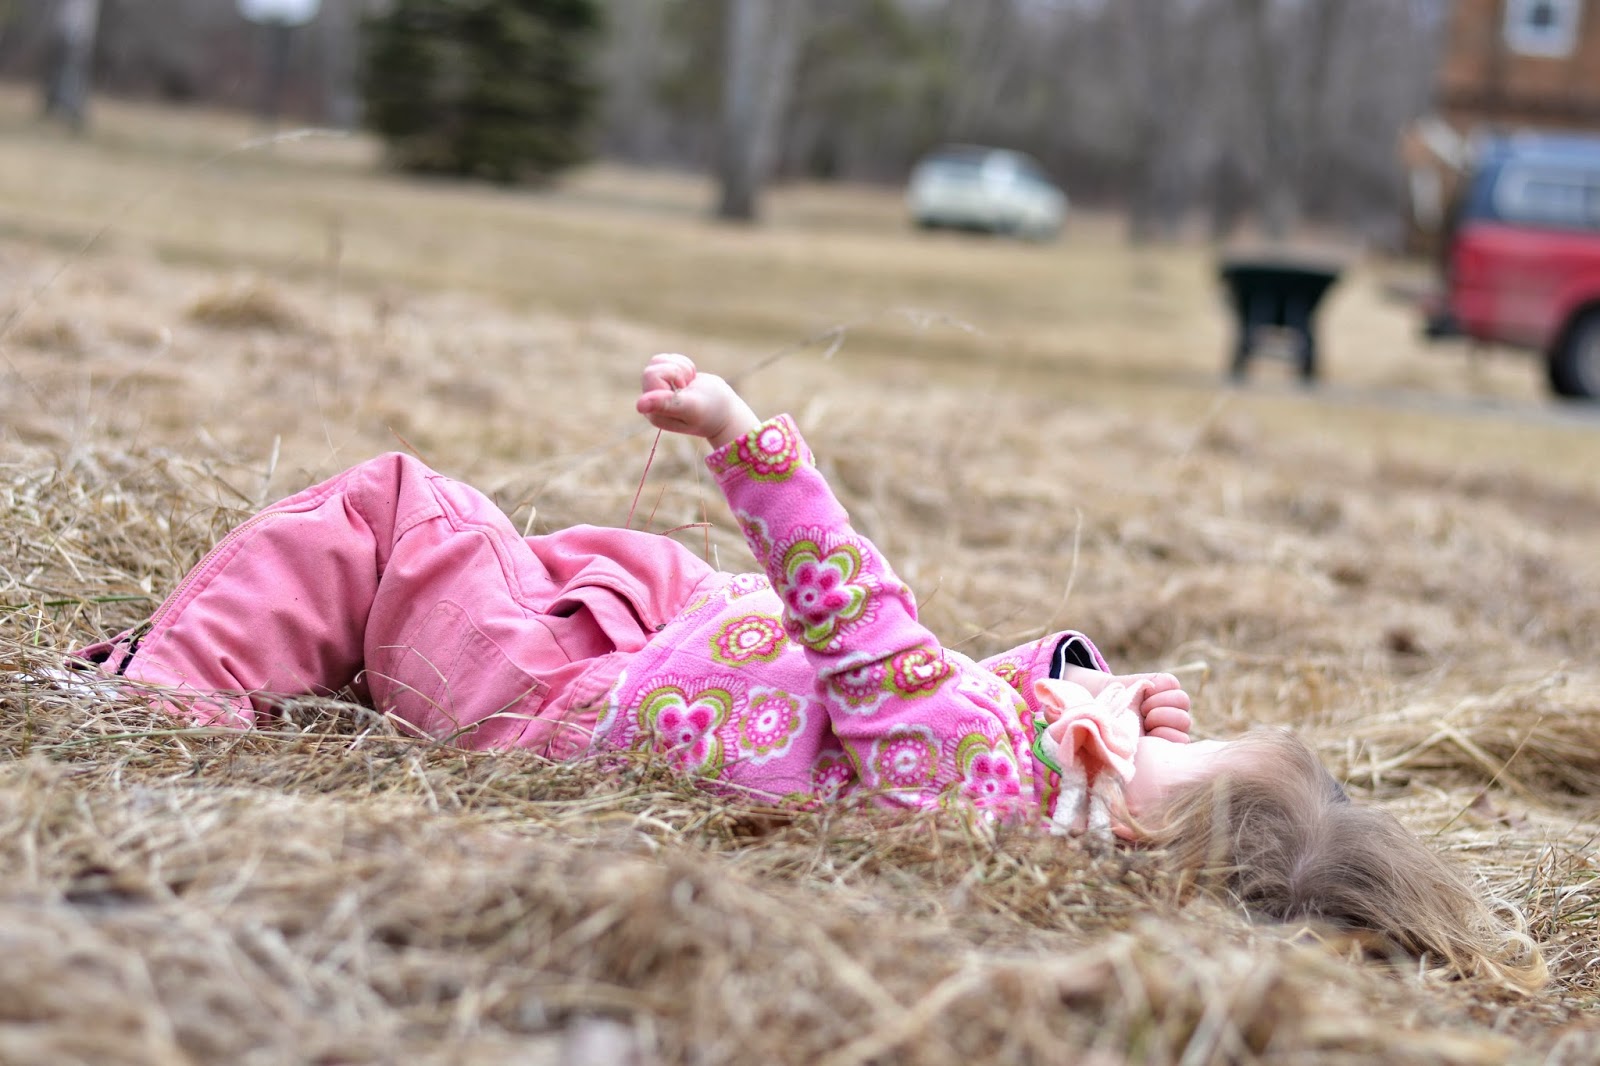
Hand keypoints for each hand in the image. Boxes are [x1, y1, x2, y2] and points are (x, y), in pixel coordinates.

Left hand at [636, 353, 760, 448]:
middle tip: (688, 386)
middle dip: (676, 370)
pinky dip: (684, 365)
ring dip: (680, 367)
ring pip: (658, 360)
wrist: (725, 411)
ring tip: (691, 383)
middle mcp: (651, 403)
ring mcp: (657, 391)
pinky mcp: (665, 381)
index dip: (672, 375)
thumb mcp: (691, 407)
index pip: (651, 375)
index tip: (685, 388)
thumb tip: (639, 405)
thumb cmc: (711, 412)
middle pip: (653, 366)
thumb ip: (667, 404)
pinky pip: (667, 359)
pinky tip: (691, 380)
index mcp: (654, 412)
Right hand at [1057, 664, 1191, 743]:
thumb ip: (1082, 744)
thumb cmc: (1090, 726)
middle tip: (1145, 719)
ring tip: (1143, 707)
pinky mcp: (1164, 686)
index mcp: (1156, 748)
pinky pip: (1174, 685)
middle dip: (1165, 722)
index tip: (1147, 736)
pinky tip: (1145, 692)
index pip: (1182, 748)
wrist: (1093, 700)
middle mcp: (1165, 729)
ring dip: (1163, 706)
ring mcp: (1167, 708)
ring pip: (1183, 706)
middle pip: (1184, 727)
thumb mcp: (1089, 740)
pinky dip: (1161, 688)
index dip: (1170, 741)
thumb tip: (1066, 740)